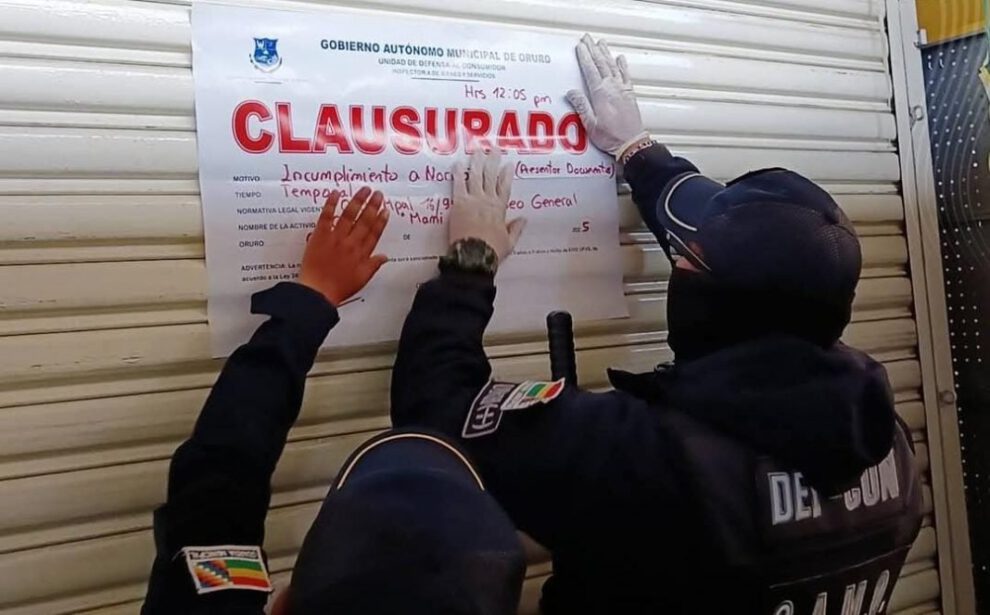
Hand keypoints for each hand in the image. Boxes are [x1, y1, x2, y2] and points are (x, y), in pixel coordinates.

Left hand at [299, 187, 388, 305]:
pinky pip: (326, 216)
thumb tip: (385, 257)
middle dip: (373, 206)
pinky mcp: (320, 235)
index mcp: (362, 254)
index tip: (385, 210)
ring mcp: (336, 238)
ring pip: (349, 215)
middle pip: (365, 221)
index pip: (374, 233)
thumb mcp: (362, 279)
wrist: (318, 292)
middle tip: (378, 194)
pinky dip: (331, 204)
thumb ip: (374, 265)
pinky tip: (336, 193)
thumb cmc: (339, 288)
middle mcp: (351, 243)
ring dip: (357, 201)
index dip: (381, 221)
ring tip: (364, 190)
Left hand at [449, 149, 526, 264]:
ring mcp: (473, 200)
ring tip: (477, 151)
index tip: (509, 164)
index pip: (505, 187)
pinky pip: (458, 185)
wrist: (474, 256)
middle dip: (492, 161)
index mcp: (500, 209)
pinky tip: (458, 163)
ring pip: (475, 176)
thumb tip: (524, 219)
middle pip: (490, 176)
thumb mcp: (509, 242)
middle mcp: (487, 200)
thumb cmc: (492, 250)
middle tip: (493, 148)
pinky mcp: (459, 203)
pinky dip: (458, 173)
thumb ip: (516, 229)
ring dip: (476, 162)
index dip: (507, 174)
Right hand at [565, 34, 647, 157]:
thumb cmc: (610, 137)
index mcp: (600, 94)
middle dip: (593, 49)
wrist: (632, 143)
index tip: (580, 46)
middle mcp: (612, 88)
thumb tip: (571, 92)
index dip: (584, 57)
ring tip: (601, 43)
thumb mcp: (590, 124)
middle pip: (601, 63)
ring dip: (606, 53)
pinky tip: (620, 58)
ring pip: (612, 66)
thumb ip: (581, 106)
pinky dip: (622, 65)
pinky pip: (625, 75)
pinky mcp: (630, 94)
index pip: (590, 70)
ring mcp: (622, 89)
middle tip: (587, 38)